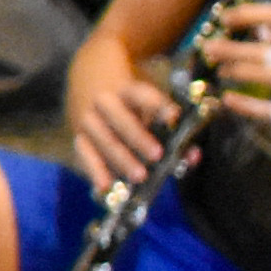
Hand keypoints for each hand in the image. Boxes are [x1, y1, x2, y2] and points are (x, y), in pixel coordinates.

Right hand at [68, 56, 183, 193]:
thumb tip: (192, 155)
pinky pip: (85, 156)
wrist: (89, 83)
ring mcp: (88, 121)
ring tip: (140, 176)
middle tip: (157, 155)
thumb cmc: (130, 102)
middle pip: (120, 119)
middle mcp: (103, 103)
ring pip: (103, 140)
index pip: (140, 94)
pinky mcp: (78, 139)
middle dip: (139, 138)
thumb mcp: (149, 104)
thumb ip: (171, 128)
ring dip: (121, 159)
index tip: (174, 115)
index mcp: (125, 90)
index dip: (157, 104)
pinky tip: (105, 186)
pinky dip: (95, 171)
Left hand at [193, 0, 270, 159]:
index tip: (224, 19)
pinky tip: (227, 99)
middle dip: (233, 49)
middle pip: (266, 51)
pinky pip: (270, 110)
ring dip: (239, 72)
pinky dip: (246, 104)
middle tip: (208, 49)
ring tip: (220, 70)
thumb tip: (245, 16)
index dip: (248, 14)